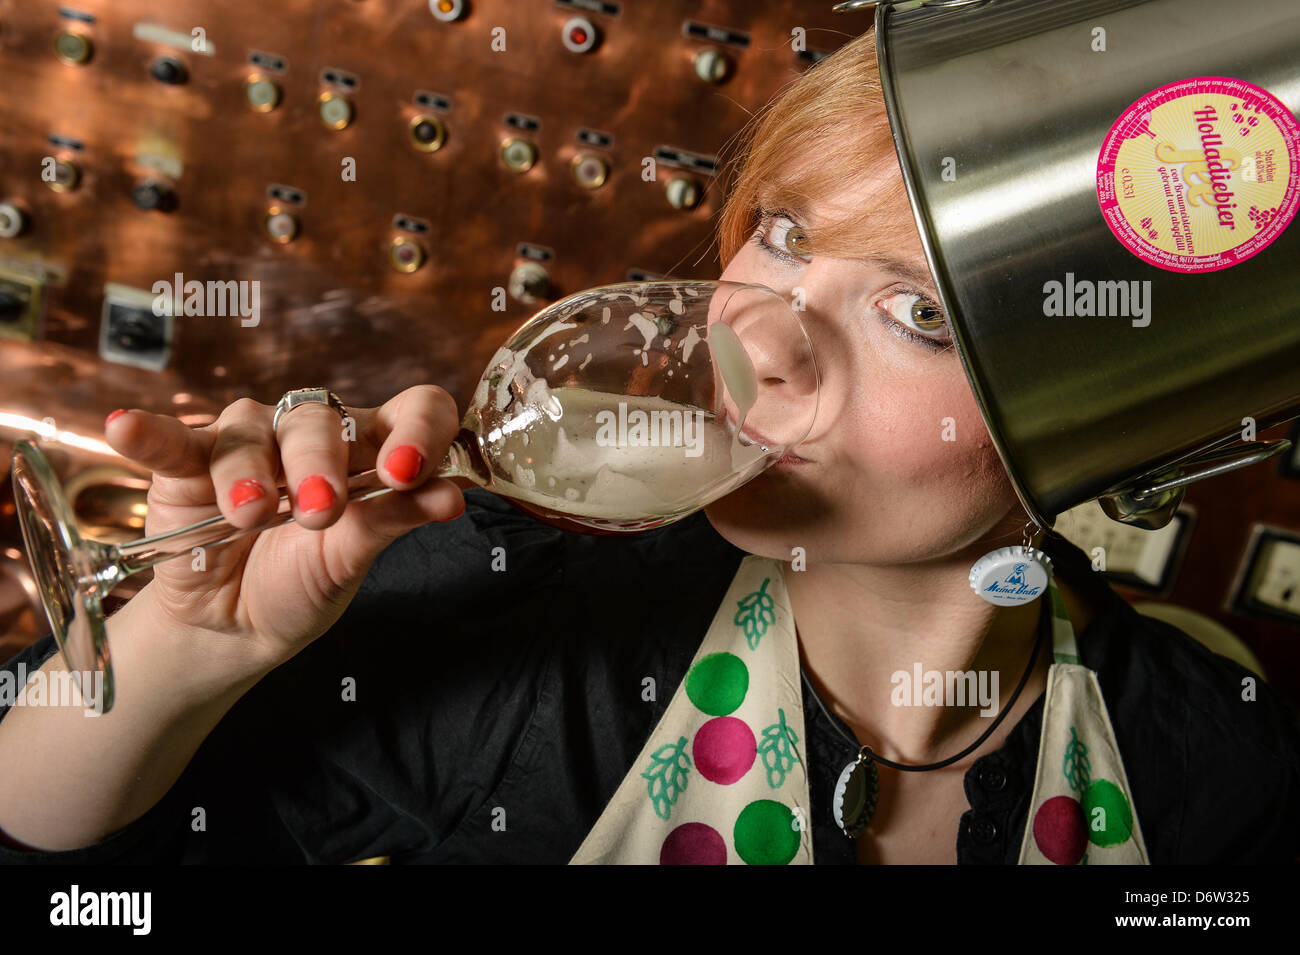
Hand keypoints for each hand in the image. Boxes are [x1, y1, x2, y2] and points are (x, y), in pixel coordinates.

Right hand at [103, 386, 464, 667]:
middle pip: (324, 417)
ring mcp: (250, 442)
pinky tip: (124, 426)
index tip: (406, 470)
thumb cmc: (301, 585)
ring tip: (250, 515)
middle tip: (320, 512)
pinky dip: (150, 432)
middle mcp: (316, 434)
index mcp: (374, 450)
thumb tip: (452, 496)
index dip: (417, 430)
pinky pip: (170, 438)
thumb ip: (394, 521)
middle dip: (323, 464)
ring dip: (253, 472)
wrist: (232, 628)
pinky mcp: (187, 461)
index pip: (414, 408)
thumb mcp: (351, 561)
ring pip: (255, 428)